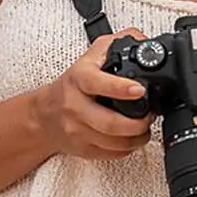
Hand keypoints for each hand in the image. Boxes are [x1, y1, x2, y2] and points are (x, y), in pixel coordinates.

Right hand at [30, 29, 155, 159]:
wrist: (46, 112)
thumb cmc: (74, 82)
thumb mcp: (94, 54)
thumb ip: (120, 42)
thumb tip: (147, 43)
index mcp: (79, 78)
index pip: (97, 83)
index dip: (120, 88)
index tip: (139, 90)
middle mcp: (74, 105)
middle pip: (109, 122)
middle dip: (138, 123)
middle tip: (150, 116)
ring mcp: (76, 129)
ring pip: (113, 142)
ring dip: (137, 138)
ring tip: (145, 129)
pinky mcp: (80, 148)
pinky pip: (109, 154)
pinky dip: (127, 149)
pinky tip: (131, 139)